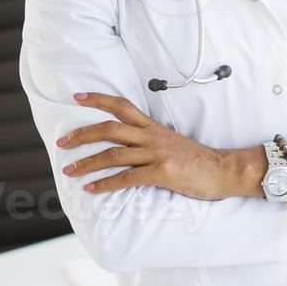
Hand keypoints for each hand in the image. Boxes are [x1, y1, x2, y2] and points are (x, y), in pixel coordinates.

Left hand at [56, 92, 239, 199]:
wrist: (224, 170)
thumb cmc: (198, 160)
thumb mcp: (172, 143)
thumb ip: (150, 142)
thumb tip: (128, 147)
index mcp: (153, 127)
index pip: (121, 106)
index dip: (98, 99)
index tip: (77, 96)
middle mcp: (151, 137)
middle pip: (109, 128)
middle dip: (82, 134)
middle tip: (62, 142)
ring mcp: (156, 154)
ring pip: (113, 154)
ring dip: (87, 162)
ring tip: (69, 169)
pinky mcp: (161, 172)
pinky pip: (126, 178)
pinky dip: (105, 183)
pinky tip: (91, 188)